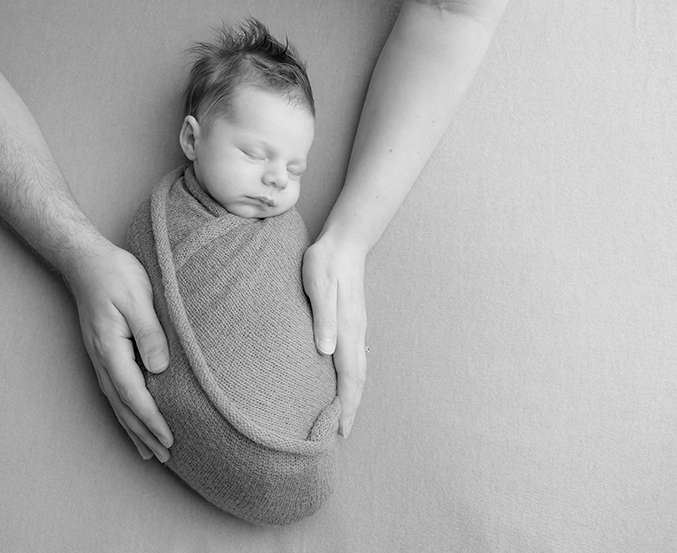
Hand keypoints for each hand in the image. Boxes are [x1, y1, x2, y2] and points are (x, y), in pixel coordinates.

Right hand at [66, 238, 173, 461]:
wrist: (86, 260)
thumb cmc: (115, 275)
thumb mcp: (138, 299)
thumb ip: (150, 334)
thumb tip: (160, 370)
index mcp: (111, 349)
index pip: (135, 396)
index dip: (153, 421)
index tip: (170, 440)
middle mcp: (102, 360)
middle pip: (124, 408)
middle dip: (144, 434)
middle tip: (165, 457)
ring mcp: (100, 358)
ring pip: (118, 404)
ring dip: (134, 429)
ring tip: (149, 452)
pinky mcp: (104, 353)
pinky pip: (115, 391)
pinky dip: (126, 412)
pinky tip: (132, 420)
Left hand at [302, 233, 367, 437]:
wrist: (343, 244)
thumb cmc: (324, 264)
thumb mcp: (319, 288)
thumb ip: (323, 319)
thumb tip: (326, 351)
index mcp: (346, 330)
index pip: (349, 376)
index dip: (345, 405)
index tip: (341, 430)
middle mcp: (355, 334)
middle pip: (357, 379)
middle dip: (351, 407)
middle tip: (342, 433)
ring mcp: (356, 328)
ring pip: (357, 370)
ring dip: (352, 394)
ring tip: (343, 415)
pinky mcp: (352, 322)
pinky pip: (354, 359)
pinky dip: (351, 378)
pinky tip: (343, 381)